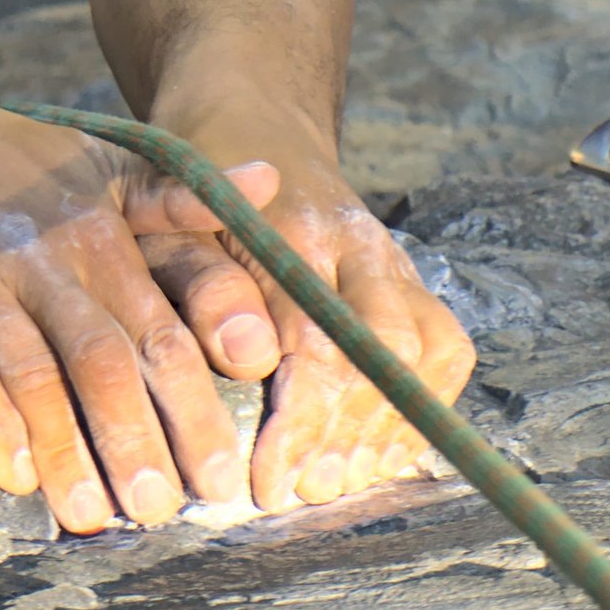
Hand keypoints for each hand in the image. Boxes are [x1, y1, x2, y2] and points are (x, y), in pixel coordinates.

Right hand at [0, 77, 275, 532]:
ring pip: (36, 376)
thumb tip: (273, 184)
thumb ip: (180, 197)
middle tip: (165, 513)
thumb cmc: (3, 163)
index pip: (162, 329)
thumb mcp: (96, 164)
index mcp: (99, 231)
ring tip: (95, 518)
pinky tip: (14, 476)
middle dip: (140, 440)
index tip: (224, 475)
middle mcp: (45, 258)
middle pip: (105, 361)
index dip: (196, 405)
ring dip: (68, 452)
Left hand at [131, 137, 475, 509]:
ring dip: (390, 427)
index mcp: (292, 227)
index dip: (302, 424)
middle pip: (385, 354)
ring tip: (340, 479)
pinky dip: (424, 402)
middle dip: (348, 436)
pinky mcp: (408, 274)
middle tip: (304, 491)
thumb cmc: (190, 180)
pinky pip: (444, 344)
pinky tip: (379, 447)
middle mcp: (357, 241)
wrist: (248, 118)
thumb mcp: (165, 219)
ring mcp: (391, 257)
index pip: (320, 343)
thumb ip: (201, 282)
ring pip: (428, 350)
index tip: (268, 483)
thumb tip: (248, 355)